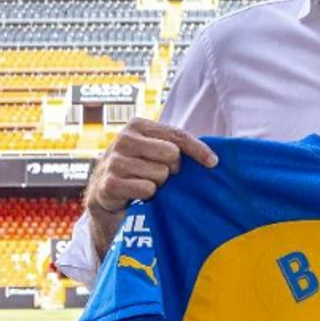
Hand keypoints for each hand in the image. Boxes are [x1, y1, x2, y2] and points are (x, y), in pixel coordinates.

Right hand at [84, 118, 217, 258]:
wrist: (105, 193)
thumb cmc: (139, 168)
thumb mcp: (154, 150)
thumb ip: (177, 145)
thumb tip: (213, 157)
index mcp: (137, 125)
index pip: (177, 135)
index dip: (198, 149)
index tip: (214, 162)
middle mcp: (123, 139)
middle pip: (172, 154)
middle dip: (173, 169)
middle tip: (163, 174)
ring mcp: (114, 161)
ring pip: (160, 174)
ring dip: (159, 184)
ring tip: (146, 183)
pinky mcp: (109, 183)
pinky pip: (147, 189)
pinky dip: (147, 195)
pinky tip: (137, 193)